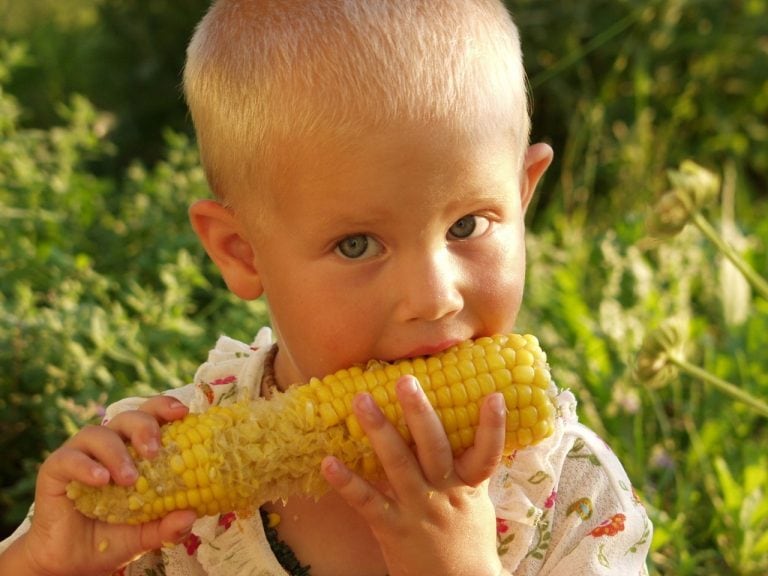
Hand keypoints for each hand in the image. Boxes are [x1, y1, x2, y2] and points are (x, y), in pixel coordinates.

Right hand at [2, 396, 196, 575]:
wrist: (72, 563)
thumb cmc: (114, 538)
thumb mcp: (147, 534)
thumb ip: (168, 527)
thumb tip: (190, 516)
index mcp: (135, 449)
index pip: (151, 415)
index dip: (165, 407)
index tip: (183, 412)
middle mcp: (109, 444)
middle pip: (128, 417)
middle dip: (144, 427)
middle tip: (155, 451)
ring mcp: (81, 454)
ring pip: (98, 434)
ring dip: (117, 452)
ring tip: (129, 479)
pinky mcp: (55, 469)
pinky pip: (69, 458)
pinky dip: (86, 466)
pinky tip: (101, 480)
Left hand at [321, 376, 505, 575]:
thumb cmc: (466, 537)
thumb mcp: (475, 500)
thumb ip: (464, 465)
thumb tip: (463, 423)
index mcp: (468, 485)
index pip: (487, 453)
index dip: (492, 426)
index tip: (493, 395)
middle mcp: (444, 493)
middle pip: (433, 448)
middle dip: (419, 413)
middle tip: (405, 380)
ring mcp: (417, 510)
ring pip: (397, 465)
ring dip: (378, 431)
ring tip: (360, 400)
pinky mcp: (392, 529)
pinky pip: (366, 502)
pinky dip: (346, 482)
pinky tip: (328, 461)